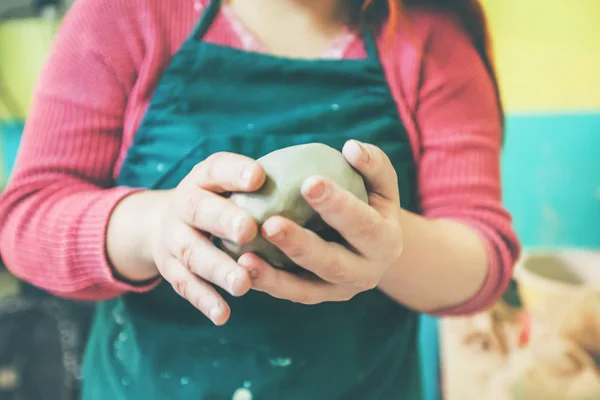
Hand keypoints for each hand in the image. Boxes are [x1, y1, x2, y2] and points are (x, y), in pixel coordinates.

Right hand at [150, 153, 264, 323]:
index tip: (259, 176)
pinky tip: (223, 315)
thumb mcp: (227, 182)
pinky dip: (204, 300)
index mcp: (203, 178)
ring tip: (242, 283)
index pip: (216, 169)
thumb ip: (261, 182)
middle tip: (248, 229)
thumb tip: (317, 182)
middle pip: (198, 210)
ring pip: (192, 253)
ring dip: (217, 268)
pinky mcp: (171, 268)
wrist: (161, 223)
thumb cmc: (217, 200)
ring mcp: (173, 238)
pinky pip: (186, 285)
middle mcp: (183, 205)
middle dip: (223, 220)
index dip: (234, 173)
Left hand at [238, 140, 403, 304]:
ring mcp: (341, 291)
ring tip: (244, 257)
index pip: (362, 224)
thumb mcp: (381, 183)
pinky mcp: (319, 297)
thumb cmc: (371, 201)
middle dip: (301, 245)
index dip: (337, 205)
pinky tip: (242, 265)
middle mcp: (367, 273)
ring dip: (274, 276)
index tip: (308, 182)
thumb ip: (372, 163)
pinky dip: (267, 283)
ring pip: (307, 289)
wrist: (374, 246)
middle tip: (270, 224)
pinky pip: (290, 294)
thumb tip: (351, 148)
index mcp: (386, 242)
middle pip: (332, 263)